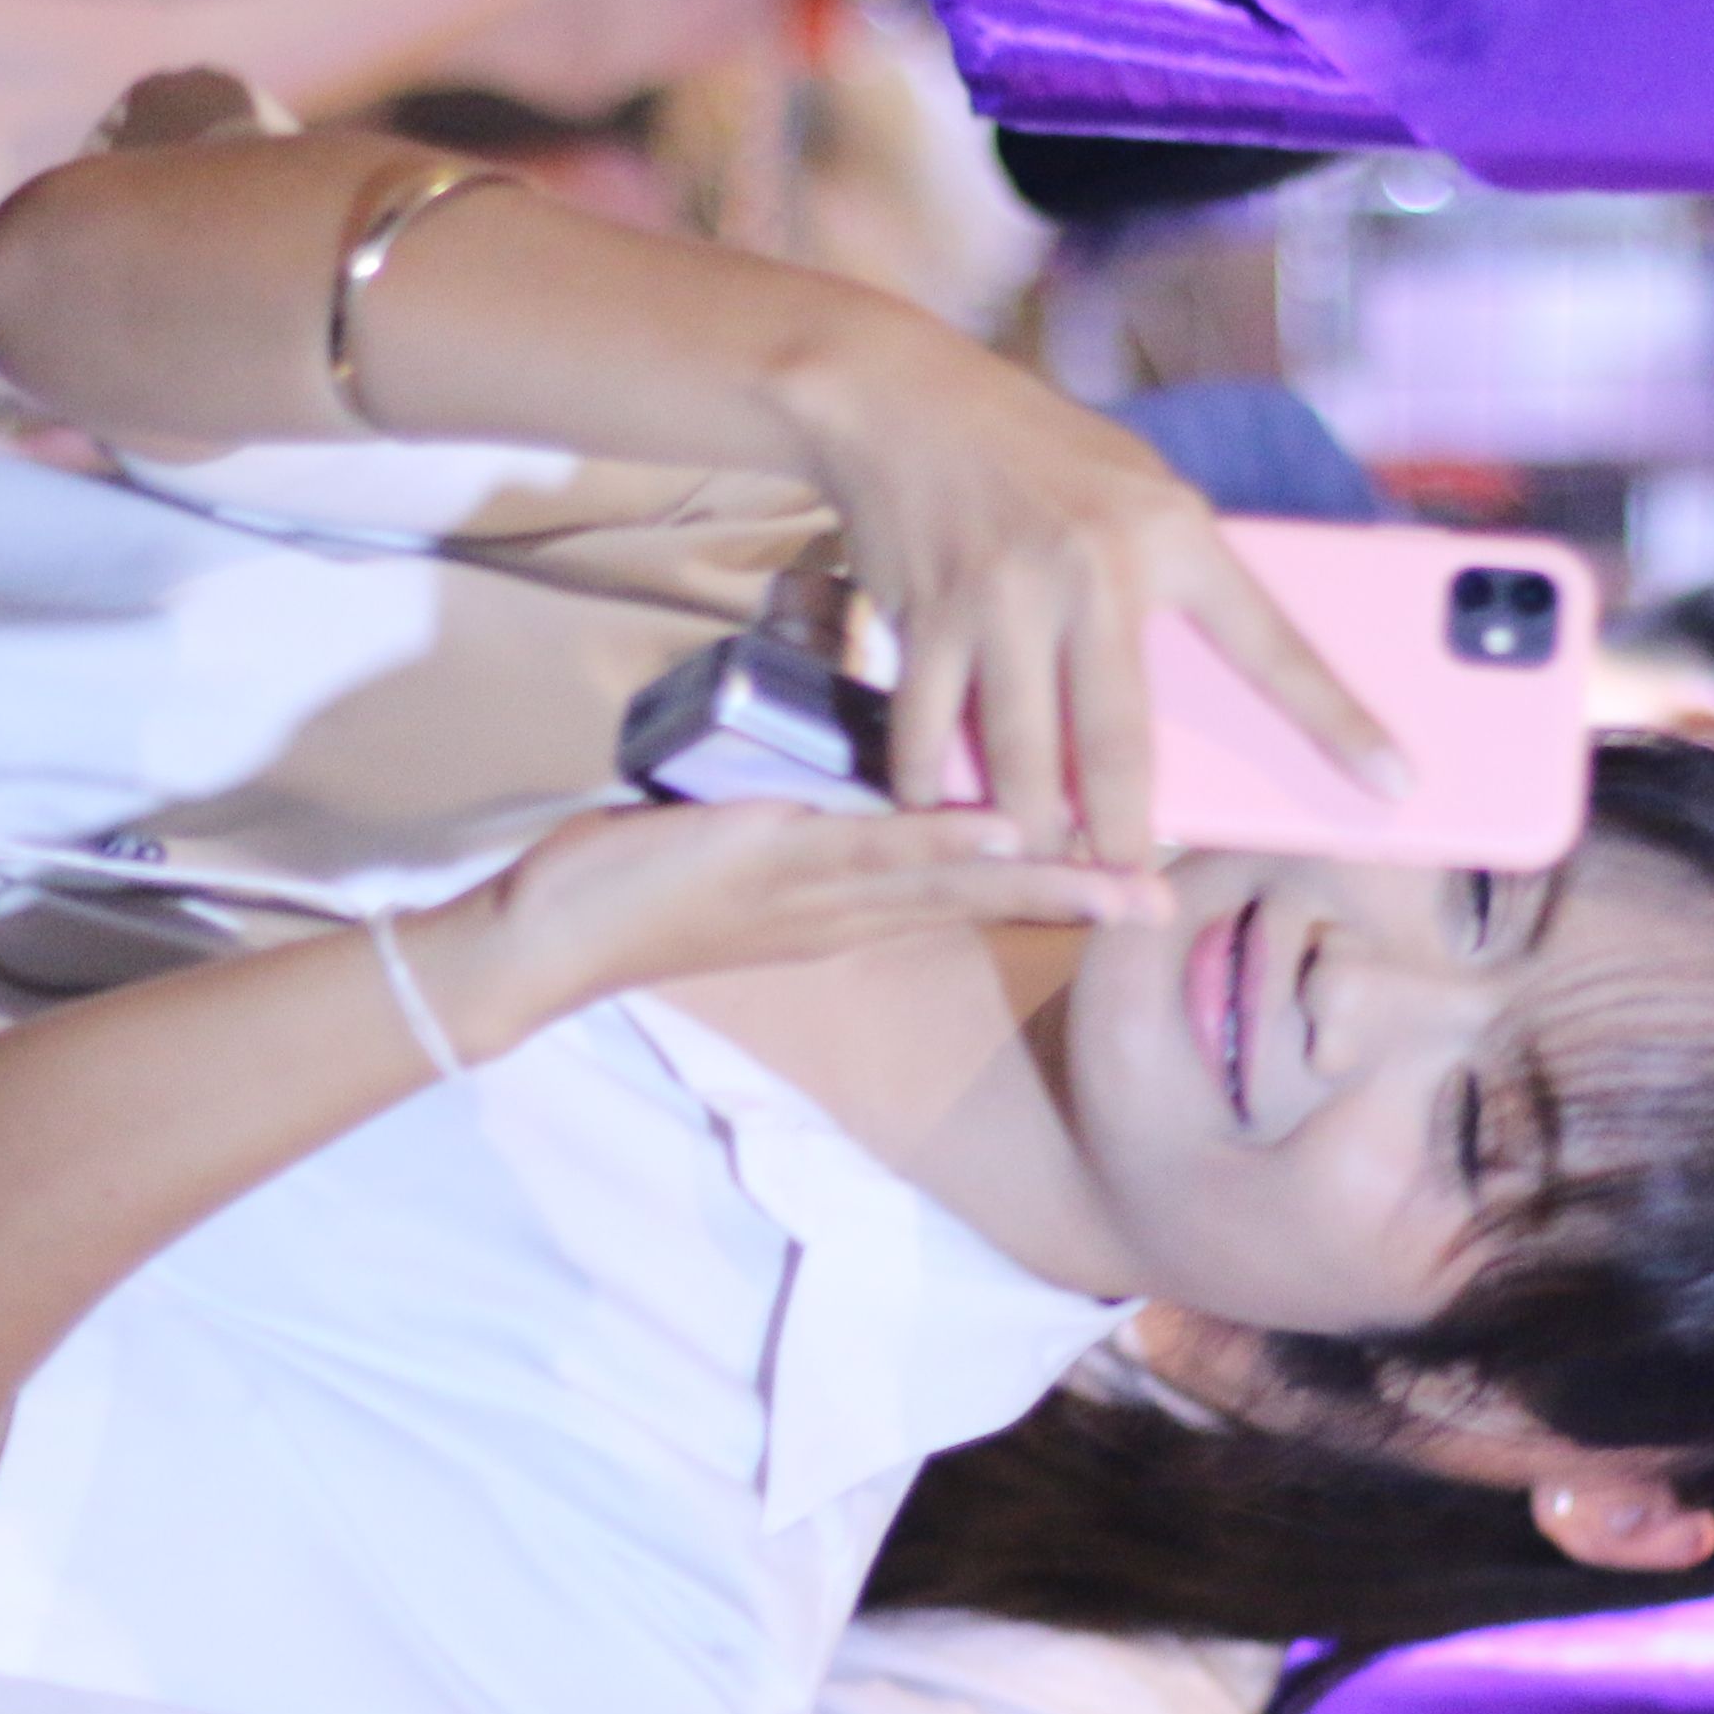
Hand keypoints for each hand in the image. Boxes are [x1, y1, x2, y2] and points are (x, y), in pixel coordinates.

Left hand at [411, 796, 1160, 1051]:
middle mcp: (851, 915)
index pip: (970, 894)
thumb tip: (846, 774)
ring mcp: (820, 896)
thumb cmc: (641, 884)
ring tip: (1123, 871)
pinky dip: (946, 848)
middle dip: (1079, 897)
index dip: (1052, 882)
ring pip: (953, 885)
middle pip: (987, 903)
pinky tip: (1006, 838)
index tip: (1130, 872)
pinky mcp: (777, 867)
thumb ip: (807, 822)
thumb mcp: (746, 848)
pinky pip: (878, 855)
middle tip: (1168, 896)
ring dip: (1042, 880)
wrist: (545, 939)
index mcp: (850, 910)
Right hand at [777, 335, 1403, 865]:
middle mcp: (1096, 567)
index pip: (1274, 644)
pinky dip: (932, 786)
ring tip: (1043, 853)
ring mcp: (1007, 594)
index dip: (1340, 719)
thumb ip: (1175, 573)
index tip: (1396, 780)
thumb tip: (1210, 692)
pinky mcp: (929, 615)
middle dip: (1128, 832)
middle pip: (1123, 742)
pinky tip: (944, 807)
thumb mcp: (1136, 486)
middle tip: (1134, 879)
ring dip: (1032, 827)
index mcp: (1174, 532)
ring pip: (1025, 758)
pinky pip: (930, 734)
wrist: (898, 394)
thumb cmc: (1036, 451)